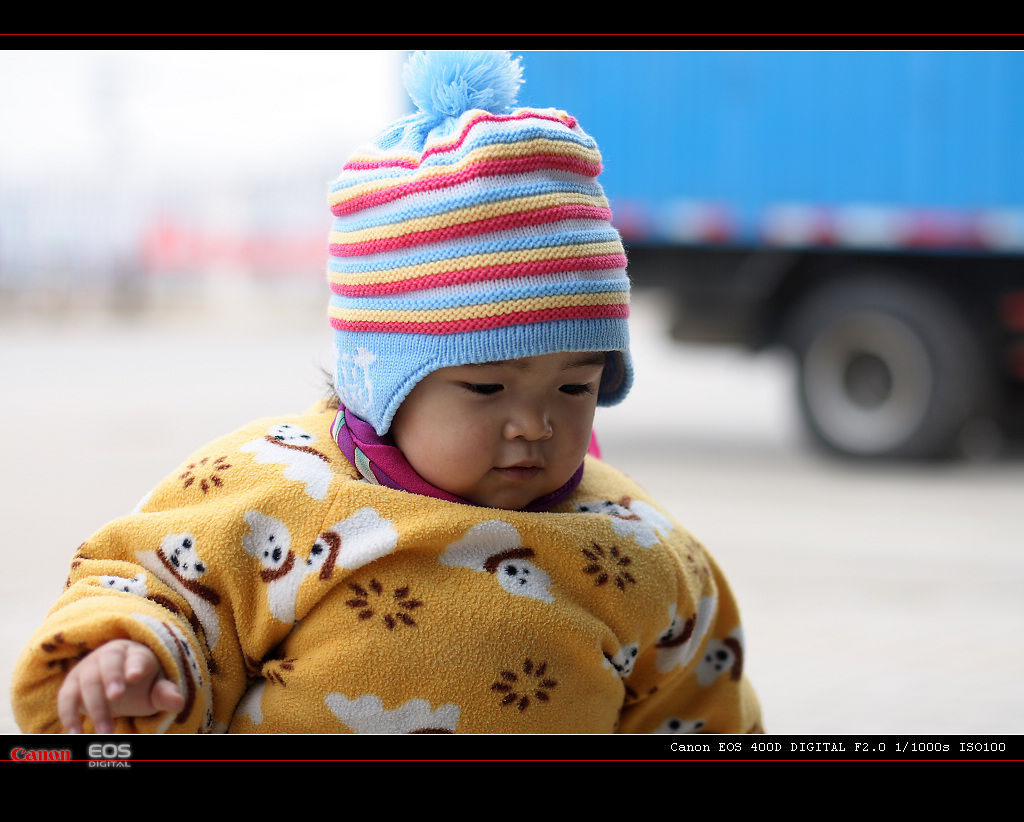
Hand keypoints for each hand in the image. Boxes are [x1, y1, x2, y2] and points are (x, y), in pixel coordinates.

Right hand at [57, 639, 184, 732]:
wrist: (116, 684)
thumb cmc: (140, 685)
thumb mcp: (155, 689)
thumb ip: (165, 694)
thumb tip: (179, 702)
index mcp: (135, 653)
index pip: (137, 657)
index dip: (136, 665)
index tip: (135, 676)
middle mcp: (109, 655)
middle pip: (108, 664)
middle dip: (111, 679)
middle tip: (116, 697)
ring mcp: (87, 668)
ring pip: (87, 682)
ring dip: (95, 706)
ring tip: (106, 730)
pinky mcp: (71, 685)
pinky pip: (66, 698)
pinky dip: (68, 715)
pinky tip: (76, 733)